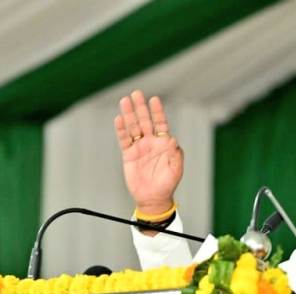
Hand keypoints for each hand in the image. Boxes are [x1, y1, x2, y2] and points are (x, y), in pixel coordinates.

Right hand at [114, 90, 182, 214]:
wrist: (153, 198)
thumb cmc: (167, 184)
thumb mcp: (176, 170)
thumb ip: (176, 154)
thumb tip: (172, 140)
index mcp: (163, 144)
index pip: (160, 123)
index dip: (157, 112)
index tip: (154, 99)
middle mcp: (150, 142)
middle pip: (144, 121)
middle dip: (141, 107)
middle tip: (136, 93)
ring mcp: (139, 147)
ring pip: (133, 127)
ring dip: (129, 114)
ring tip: (125, 101)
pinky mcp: (128, 155)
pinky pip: (124, 140)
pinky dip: (121, 130)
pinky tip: (119, 119)